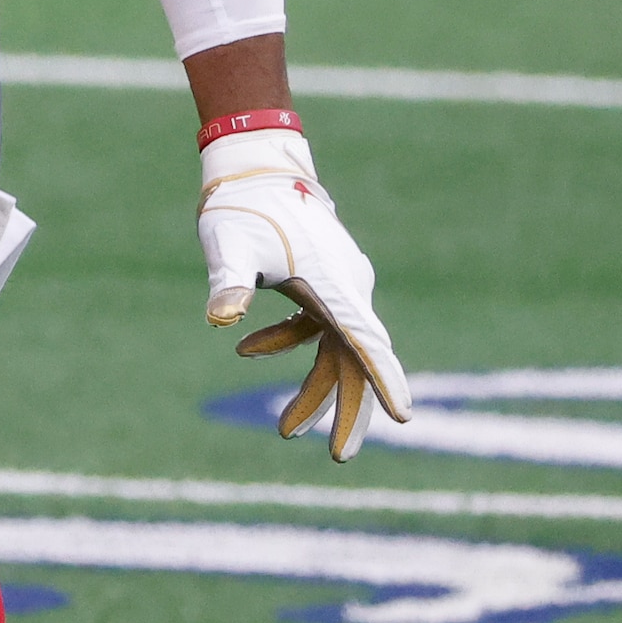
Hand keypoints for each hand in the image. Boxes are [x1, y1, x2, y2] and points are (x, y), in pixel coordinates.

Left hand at [200, 125, 407, 457]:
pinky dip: (287, 344)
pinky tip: (244, 351)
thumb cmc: (243, 204)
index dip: (385, 379)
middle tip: (338, 458)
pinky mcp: (321, 283)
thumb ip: (229, 282)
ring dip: (315, 390)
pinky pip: (317, 329)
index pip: (365, 340)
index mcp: (333, 285)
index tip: (403, 416)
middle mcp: (346, 288)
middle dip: (350, 409)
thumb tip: (218, 317)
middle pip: (359, 358)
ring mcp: (337, 286)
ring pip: (338, 351)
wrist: (254, 164)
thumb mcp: (229, 245)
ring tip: (284, 431)